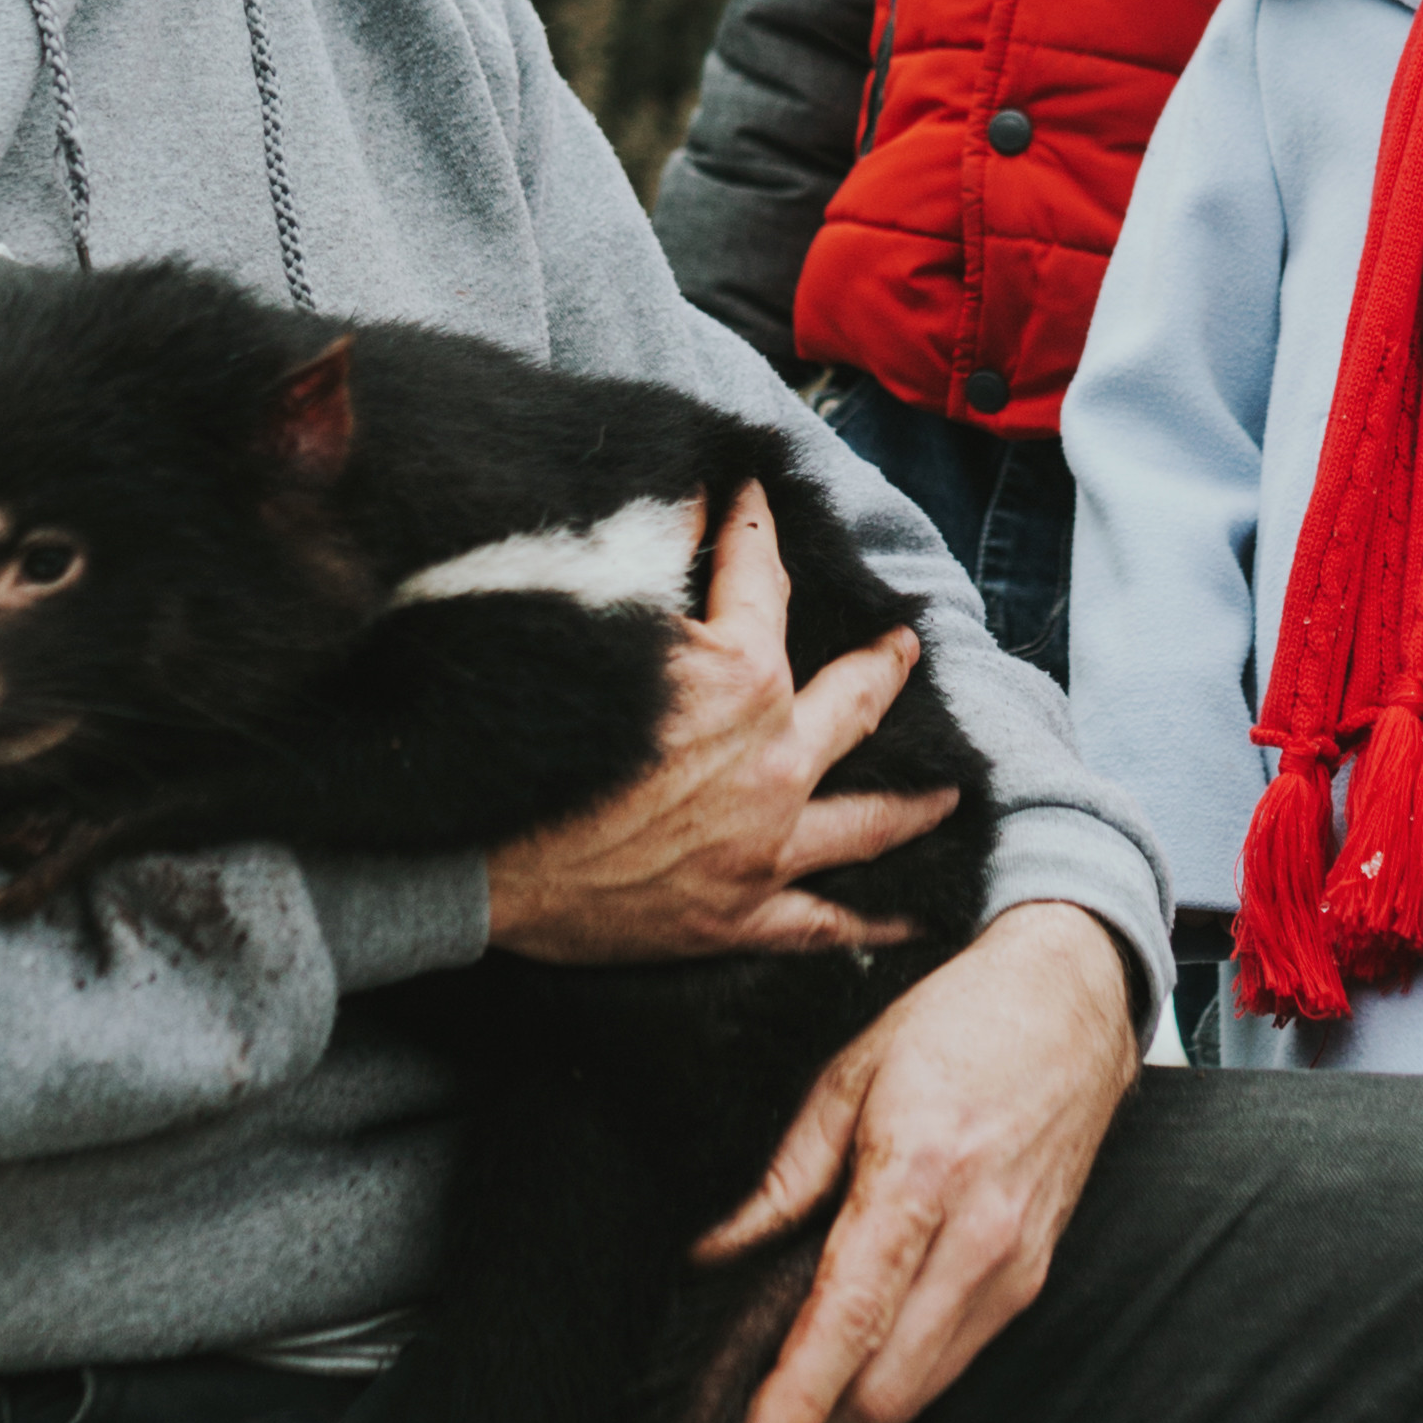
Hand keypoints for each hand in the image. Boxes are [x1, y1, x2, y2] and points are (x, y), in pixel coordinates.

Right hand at [485, 481, 958, 964]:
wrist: (470, 866)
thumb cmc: (521, 739)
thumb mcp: (582, 622)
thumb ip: (646, 557)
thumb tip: (691, 498)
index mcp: (737, 679)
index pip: (760, 584)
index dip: (754, 531)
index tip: (754, 500)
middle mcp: (773, 763)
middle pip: (852, 703)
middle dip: (884, 664)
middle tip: (906, 646)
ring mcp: (765, 847)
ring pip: (868, 820)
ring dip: (915, 800)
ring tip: (952, 789)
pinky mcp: (741, 917)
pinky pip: (829, 924)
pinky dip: (877, 920)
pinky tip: (919, 914)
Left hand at [692, 902, 1139, 1422]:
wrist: (1070, 1004)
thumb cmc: (956, 1025)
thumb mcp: (845, 1078)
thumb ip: (783, 1181)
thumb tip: (717, 1255)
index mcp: (918, 1176)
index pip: (849, 1320)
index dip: (798, 1398)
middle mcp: (978, 1235)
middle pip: (890, 1385)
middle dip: (821, 1409)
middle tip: (766, 1381)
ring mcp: (1016, 1263)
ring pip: (926, 1385)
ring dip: (861, 1393)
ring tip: (814, 1351)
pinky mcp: (1036, 1276)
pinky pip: (959, 1355)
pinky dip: (906, 1362)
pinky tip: (874, 1324)